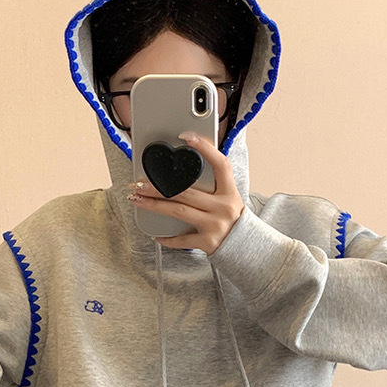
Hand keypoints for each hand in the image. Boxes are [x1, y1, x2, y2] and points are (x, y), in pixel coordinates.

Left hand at [128, 131, 243, 254]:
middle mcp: (223, 208)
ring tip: (138, 200)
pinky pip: (182, 239)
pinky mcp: (207, 242)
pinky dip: (168, 238)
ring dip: (155, 205)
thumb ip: (214, 187)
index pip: (220, 165)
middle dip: (158, 187)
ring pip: (179, 211)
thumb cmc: (234, 221)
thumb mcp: (230, 200)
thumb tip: (184, 174)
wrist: (248, 248)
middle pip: (186, 192)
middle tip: (138, 183)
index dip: (205, 149)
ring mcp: (215, 225)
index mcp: (230, 193)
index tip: (187, 137)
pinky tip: (156, 234)